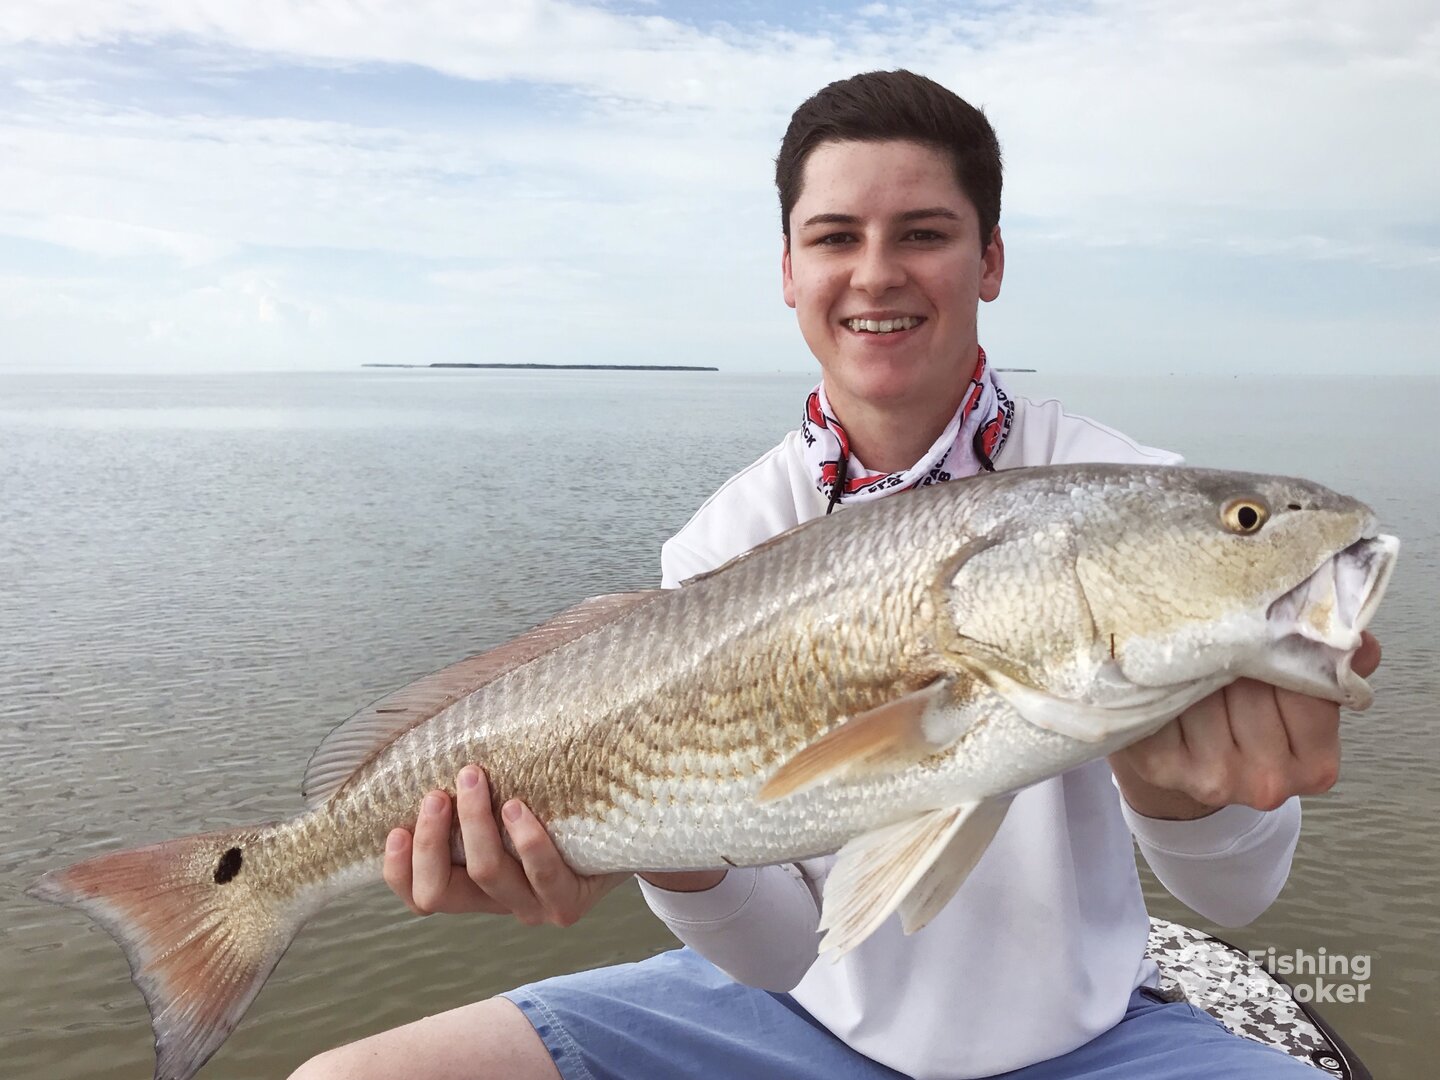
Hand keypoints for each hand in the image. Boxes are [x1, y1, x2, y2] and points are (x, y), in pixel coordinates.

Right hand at [383, 765, 627, 925]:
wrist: (629, 835)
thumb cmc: (560, 809)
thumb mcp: (512, 802)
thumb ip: (475, 792)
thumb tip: (441, 730)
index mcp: (472, 887)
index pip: (419, 895)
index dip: (398, 870)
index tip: (394, 827)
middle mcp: (497, 903)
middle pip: (440, 892)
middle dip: (432, 841)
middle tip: (436, 793)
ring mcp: (533, 907)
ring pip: (487, 873)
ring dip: (474, 823)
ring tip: (474, 778)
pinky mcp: (569, 903)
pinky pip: (542, 872)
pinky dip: (526, 838)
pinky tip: (518, 806)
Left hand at [1109, 632, 1381, 819]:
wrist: (1183, 752)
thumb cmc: (1247, 709)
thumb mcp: (1297, 686)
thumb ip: (1331, 662)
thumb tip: (1359, 641)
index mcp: (1316, 766)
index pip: (1306, 689)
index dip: (1281, 653)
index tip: (1265, 634)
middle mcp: (1268, 783)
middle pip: (1252, 689)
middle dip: (1235, 655)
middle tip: (1223, 641)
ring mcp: (1213, 780)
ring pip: (1206, 690)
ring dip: (1195, 666)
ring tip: (1193, 661)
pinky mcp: (1160, 765)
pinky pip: (1163, 698)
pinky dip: (1161, 681)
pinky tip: (1164, 682)